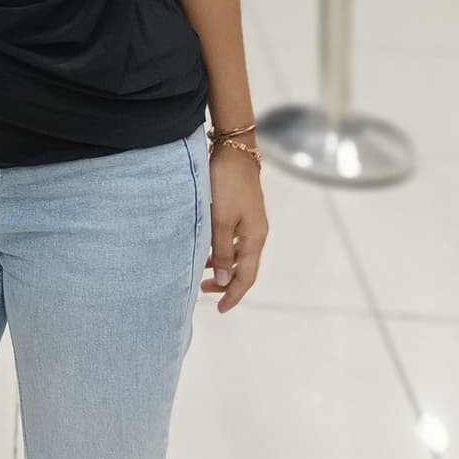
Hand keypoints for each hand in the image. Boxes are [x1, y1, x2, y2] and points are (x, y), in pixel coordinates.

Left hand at [201, 145, 268, 312]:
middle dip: (226, 283)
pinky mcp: (242, 209)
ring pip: (237, 253)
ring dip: (222, 265)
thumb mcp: (220, 220)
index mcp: (254, 238)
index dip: (233, 295)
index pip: (247, 277)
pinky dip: (221, 248)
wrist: (234, 150)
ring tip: (201, 270)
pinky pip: (233, 239)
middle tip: (203, 292)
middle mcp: (256, 232)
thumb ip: (222, 252)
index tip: (219, 309)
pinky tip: (206, 246)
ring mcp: (250, 220)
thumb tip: (224, 282)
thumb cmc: (227, 184)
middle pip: (244, 267)